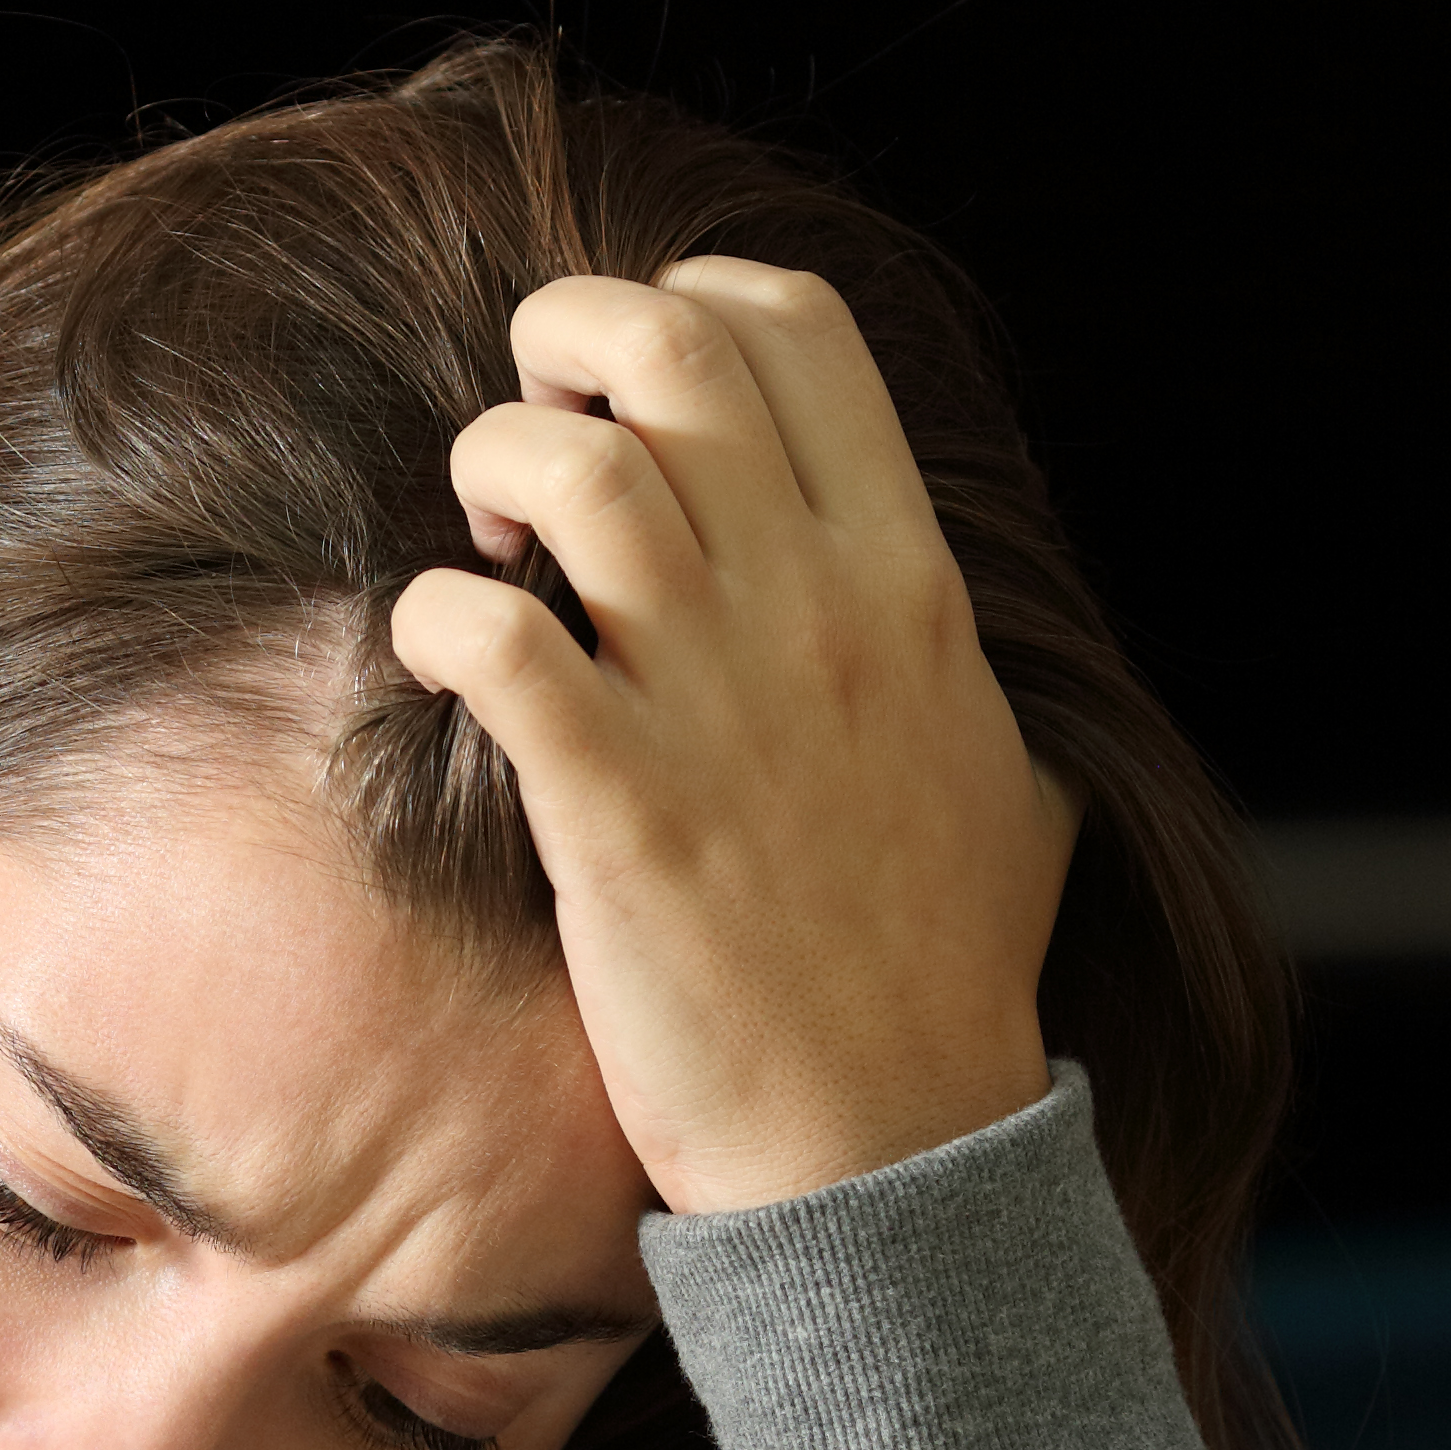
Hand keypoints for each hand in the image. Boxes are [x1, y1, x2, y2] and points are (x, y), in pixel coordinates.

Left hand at [388, 260, 1079, 1219]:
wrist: (893, 1146)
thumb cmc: (946, 975)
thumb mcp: (1018, 780)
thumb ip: (977, 674)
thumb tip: (948, 626)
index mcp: (908, 580)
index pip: (795, 327)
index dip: (684, 304)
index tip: (635, 398)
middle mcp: (817, 612)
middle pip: (669, 350)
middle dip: (561, 346)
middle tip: (531, 447)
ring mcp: (715, 707)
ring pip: (571, 466)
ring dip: (491, 469)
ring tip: (488, 551)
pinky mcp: (616, 812)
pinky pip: (490, 637)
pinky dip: (432, 615)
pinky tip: (438, 659)